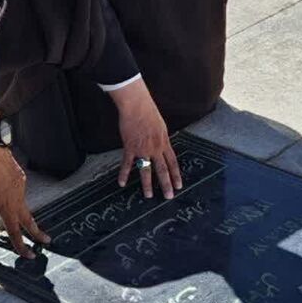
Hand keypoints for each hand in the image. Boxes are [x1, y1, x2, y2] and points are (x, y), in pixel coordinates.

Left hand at [0, 146, 49, 257]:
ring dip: (23, 214)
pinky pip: (20, 193)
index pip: (15, 232)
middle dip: (37, 233)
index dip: (21, 246)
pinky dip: (16, 197)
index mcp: (7, 208)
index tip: (28, 255)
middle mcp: (17, 200)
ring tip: (15, 214)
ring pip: (24, 206)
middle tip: (45, 241)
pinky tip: (6, 192)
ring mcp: (22, 189)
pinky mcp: (22, 179)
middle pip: (29, 221)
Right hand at [111, 79, 181, 199]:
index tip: (179, 186)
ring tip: (148, 195)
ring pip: (146, 170)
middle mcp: (155, 148)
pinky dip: (124, 174)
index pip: (173, 162)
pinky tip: (122, 183)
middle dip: (166, 184)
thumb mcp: (161, 126)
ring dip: (147, 184)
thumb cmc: (149, 112)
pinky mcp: (130, 147)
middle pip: (162, 170)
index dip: (176, 175)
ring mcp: (143, 149)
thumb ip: (162, 139)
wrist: (137, 106)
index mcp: (164, 142)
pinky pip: (127, 164)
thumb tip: (163, 146)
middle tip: (169, 196)